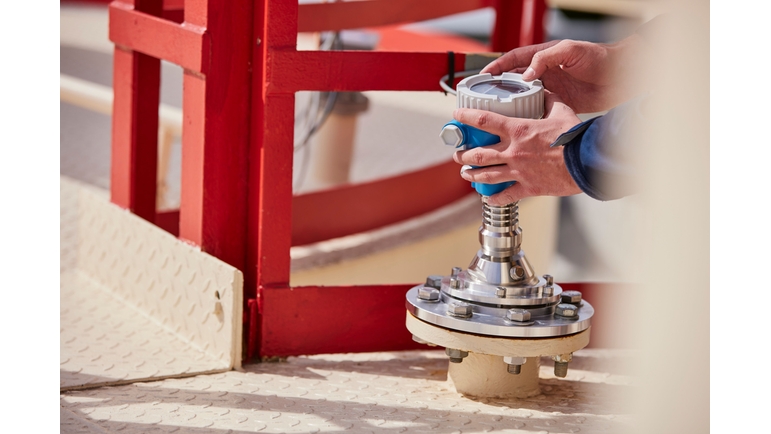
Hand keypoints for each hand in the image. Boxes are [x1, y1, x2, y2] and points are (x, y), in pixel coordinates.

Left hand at [453, 91, 582, 205]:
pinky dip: (494, 198)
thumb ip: (549, 101)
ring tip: (465, 173)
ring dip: (472, 174)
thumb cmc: (575, 137)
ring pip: (486, 175)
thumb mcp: (561, 111)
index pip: (484, 121)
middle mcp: (513, 152)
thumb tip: (544, 92)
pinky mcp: (528, 188)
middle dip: (463, 154)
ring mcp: (518, 172)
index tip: (457, 115)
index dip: (466, 117)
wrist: (586, 162)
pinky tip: (487, 198)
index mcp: (518, 131)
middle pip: (478, 154)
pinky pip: (506, 196)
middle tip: (457, 154)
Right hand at [481, 36, 645, 112]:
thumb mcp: (571, 51)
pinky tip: (519, 125)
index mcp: (544, 57)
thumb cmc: (600, 57)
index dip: (497, 67)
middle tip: (482, 98)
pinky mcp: (559, 104)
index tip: (482, 76)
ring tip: (495, 115)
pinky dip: (527, 116)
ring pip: (523, 97)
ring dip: (510, 105)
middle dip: (497, 88)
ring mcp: (551, 89)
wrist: (623, 77)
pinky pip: (538, 110)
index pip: (514, 60)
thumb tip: (526, 74)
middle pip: (514, 80)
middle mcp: (544, 73)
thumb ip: (546, 58)